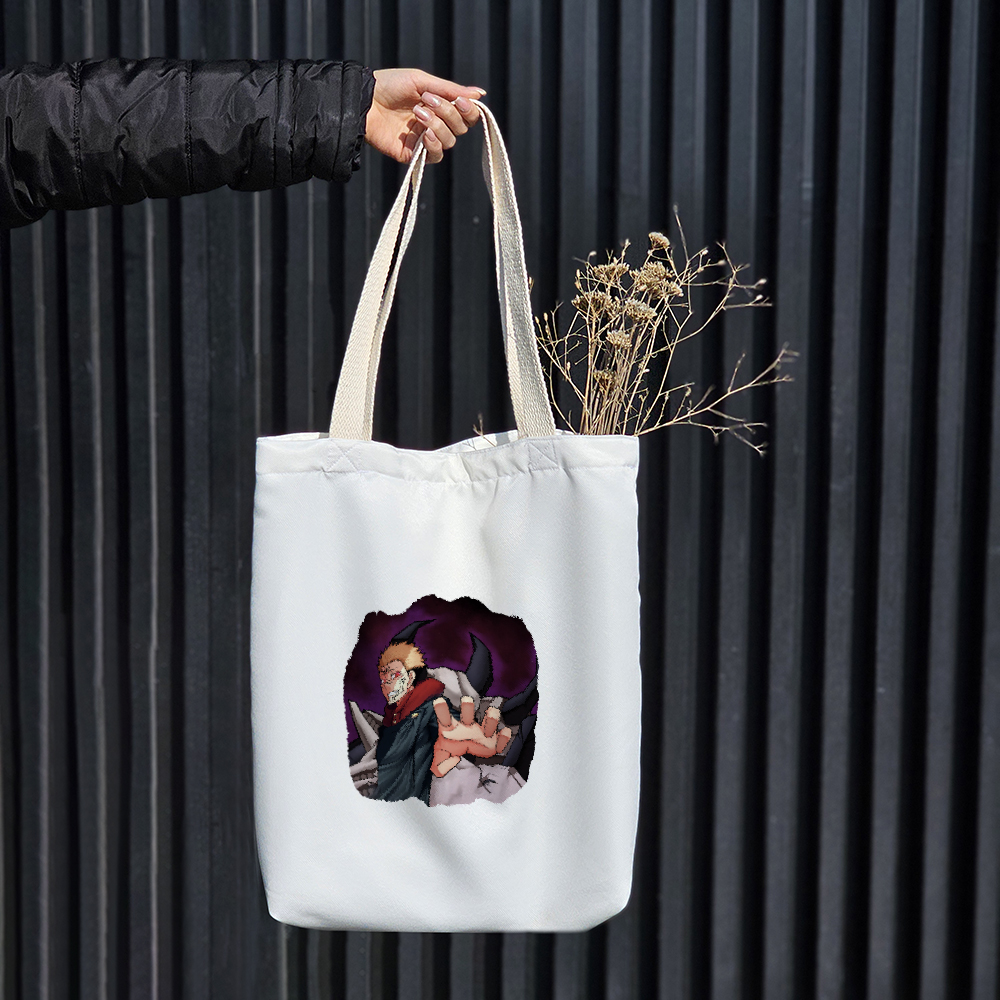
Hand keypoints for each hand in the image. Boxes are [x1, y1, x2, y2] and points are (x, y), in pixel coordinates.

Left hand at [366, 68, 483, 164]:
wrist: (364, 100)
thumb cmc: (390, 85)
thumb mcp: (422, 81)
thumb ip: (451, 90)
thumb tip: (481, 94)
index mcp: (440, 106)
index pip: (466, 115)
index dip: (469, 110)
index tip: (460, 101)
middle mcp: (435, 124)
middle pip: (460, 128)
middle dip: (448, 113)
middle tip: (428, 100)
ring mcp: (424, 140)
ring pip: (449, 141)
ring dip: (437, 125)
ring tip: (417, 113)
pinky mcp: (413, 154)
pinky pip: (435, 156)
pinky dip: (434, 145)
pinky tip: (424, 134)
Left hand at [430, 697, 511, 776]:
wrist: (465, 761)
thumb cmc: (450, 752)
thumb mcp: (440, 762)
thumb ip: (440, 766)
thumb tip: (450, 764)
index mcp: (452, 730)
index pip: (445, 719)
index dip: (442, 710)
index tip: (438, 701)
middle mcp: (467, 728)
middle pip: (467, 716)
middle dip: (468, 708)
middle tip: (466, 700)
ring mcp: (480, 734)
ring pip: (487, 724)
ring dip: (490, 719)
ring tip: (492, 713)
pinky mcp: (492, 744)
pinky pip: (499, 741)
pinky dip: (503, 738)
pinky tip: (506, 732)